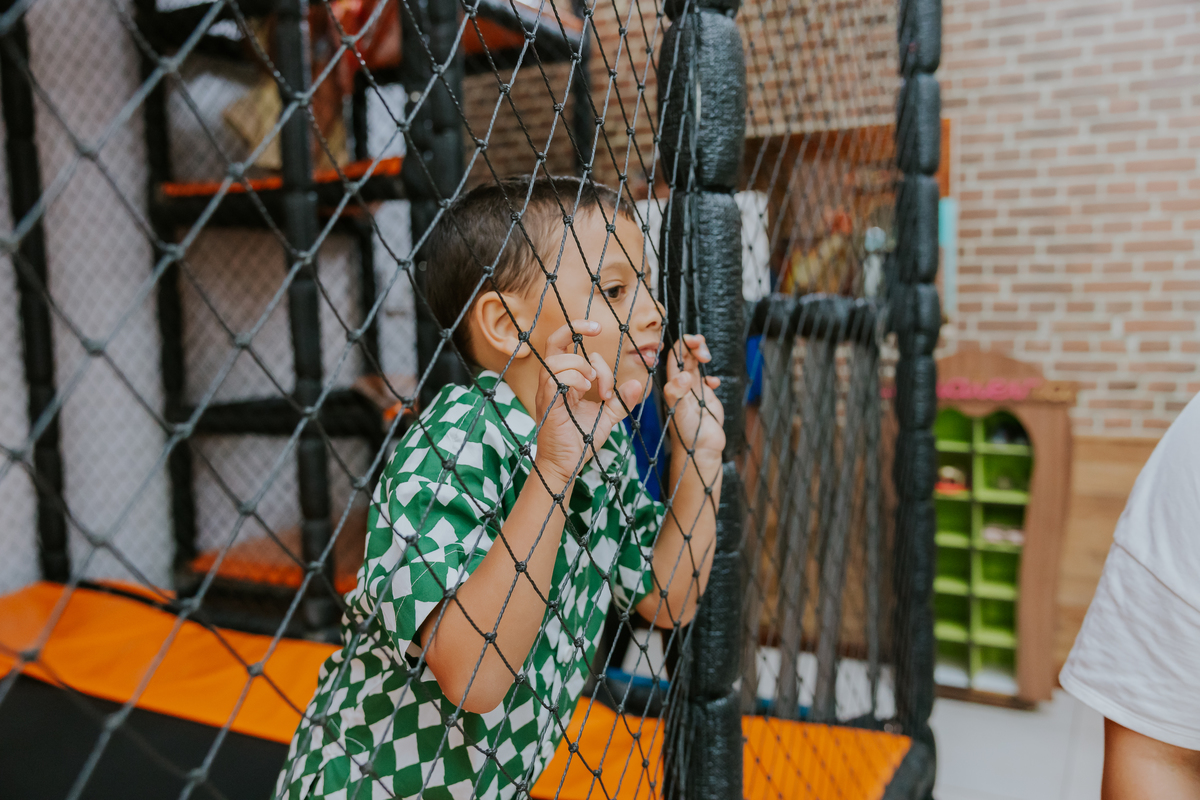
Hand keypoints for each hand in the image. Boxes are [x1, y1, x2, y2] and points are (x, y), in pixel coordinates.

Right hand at [533, 320, 644, 486]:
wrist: (566, 465)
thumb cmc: (581, 441)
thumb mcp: (608, 418)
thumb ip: (621, 401)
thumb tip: (638, 384)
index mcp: (564, 381)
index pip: (576, 352)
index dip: (599, 363)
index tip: (609, 385)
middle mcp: (552, 382)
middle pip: (553, 341)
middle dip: (575, 326)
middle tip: (597, 329)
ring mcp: (547, 392)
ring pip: (555, 358)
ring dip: (579, 365)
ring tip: (592, 385)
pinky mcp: (546, 404)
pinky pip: (552, 378)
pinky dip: (573, 379)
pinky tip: (585, 393)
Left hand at [663, 334, 724, 463]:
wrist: (700, 451)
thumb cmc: (686, 433)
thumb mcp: (679, 411)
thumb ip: (678, 393)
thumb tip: (685, 375)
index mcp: (673, 384)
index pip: (675, 357)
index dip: (682, 345)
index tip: (692, 341)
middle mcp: (683, 385)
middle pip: (686, 357)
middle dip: (694, 346)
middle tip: (702, 346)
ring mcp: (695, 391)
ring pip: (696, 365)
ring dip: (701, 355)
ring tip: (707, 356)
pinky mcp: (707, 398)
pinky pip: (708, 381)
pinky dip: (712, 377)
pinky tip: (714, 383)